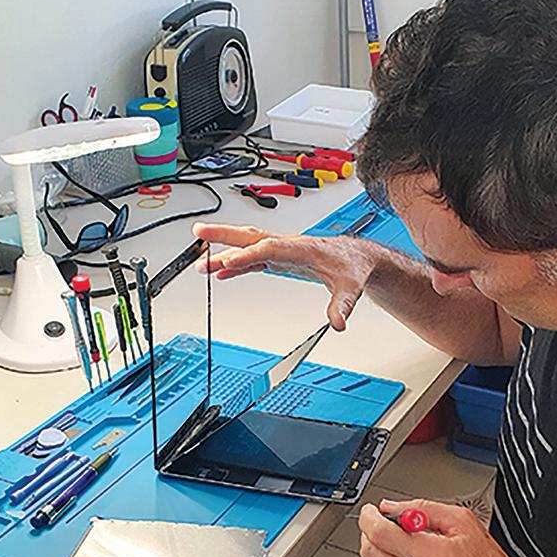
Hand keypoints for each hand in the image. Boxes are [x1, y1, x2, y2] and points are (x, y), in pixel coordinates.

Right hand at [193, 222, 376, 330]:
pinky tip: (222, 271)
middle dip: (224, 236)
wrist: (356, 257)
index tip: (227, 260)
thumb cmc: (352, 266)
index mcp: (303, 249)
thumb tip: (337, 323)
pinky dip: (236, 264)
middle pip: (252, 238)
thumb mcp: (351, 288)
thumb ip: (342, 305)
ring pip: (249, 246)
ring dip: (224, 250)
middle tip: (199, 233)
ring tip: (200, 261)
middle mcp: (289, 245)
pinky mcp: (281, 258)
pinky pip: (254, 258)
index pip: (271, 248)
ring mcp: (283, 250)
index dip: (248, 254)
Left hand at [358, 498, 529, 556]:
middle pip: (371, 555)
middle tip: (380, 526)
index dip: (369, 518)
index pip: (381, 534)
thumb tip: (392, 507)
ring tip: (396, 548)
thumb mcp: (463, 523)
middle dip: (369, 535)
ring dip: (377, 556)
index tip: (369, 512)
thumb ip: (423, 509)